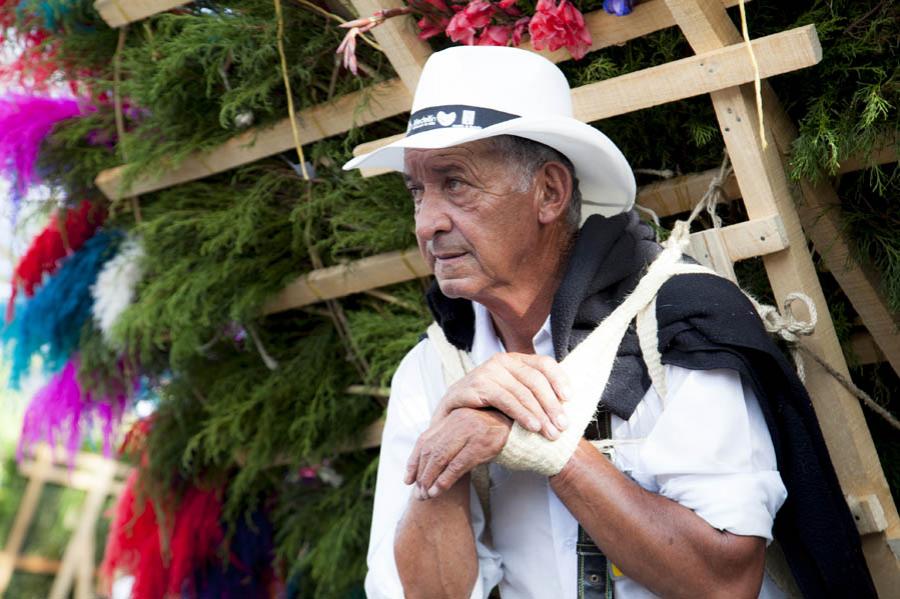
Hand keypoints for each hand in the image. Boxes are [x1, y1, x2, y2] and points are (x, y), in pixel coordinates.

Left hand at [406, 408, 511, 499]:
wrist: (518, 427)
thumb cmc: (489, 433)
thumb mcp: (466, 432)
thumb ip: (447, 441)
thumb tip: (426, 465)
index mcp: (450, 419)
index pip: (424, 440)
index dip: (413, 461)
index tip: (407, 480)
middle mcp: (456, 422)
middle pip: (430, 451)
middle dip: (421, 474)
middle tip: (419, 494)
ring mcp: (468, 432)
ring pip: (440, 458)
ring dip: (430, 479)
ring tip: (427, 495)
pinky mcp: (480, 444)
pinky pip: (457, 464)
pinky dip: (445, 479)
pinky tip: (439, 490)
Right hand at [434, 352, 571, 440]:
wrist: (449, 419)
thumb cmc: (485, 409)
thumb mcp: (511, 397)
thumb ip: (531, 394)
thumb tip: (565, 404)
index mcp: (514, 360)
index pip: (543, 363)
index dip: (559, 379)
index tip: (570, 399)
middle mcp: (501, 361)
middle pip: (535, 379)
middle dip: (552, 404)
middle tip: (563, 426)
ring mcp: (487, 371)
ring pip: (522, 391)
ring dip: (540, 414)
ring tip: (550, 432)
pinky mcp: (476, 385)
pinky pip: (506, 399)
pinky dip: (522, 414)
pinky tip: (532, 427)